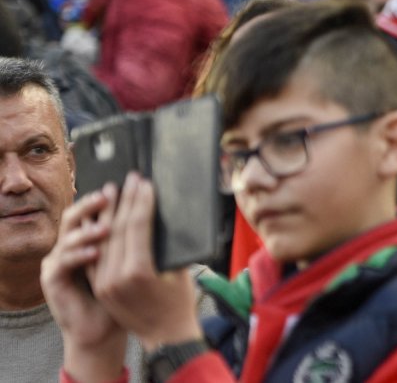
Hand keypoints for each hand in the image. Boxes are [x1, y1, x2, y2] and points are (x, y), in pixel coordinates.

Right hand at [41, 184, 127, 381]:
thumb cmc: (130, 300)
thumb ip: (142, 244)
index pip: (101, 215)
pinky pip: (63, 262)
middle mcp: (73, 249)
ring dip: (89, 229)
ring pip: (70, 237)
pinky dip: (78, 255)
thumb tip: (164, 215)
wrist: (107, 331)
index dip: (116, 200)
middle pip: (82, 219)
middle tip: (115, 190)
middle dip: (99, 204)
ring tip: (107, 224)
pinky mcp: (52, 281)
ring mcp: (59, 263)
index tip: (133, 184)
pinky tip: (94, 251)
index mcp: (92, 243)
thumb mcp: (138, 267)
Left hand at [90, 174, 201, 351]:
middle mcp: (115, 277)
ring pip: (103, 239)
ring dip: (108, 213)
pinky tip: (101, 217)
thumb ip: (164, 244)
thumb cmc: (180, 303)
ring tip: (112, 192)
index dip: (141, 201)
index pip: (136, 225)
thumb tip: (156, 216)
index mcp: (138, 271)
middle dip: (125, 201)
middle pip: (117, 228)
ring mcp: (104, 283)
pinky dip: (99, 234)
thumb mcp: (179, 269)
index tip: (144, 183)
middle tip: (130, 180)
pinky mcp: (99, 286)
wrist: (166, 336)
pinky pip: (96, 254)